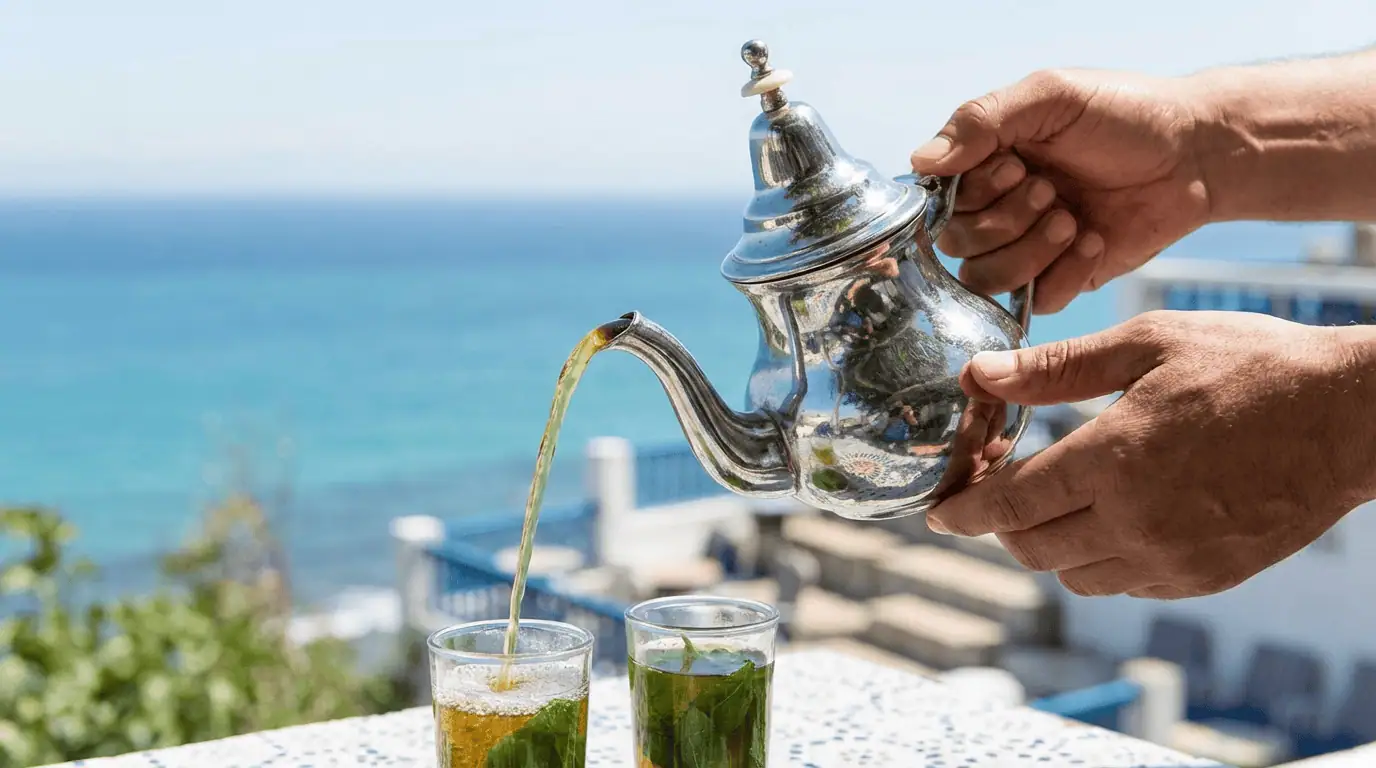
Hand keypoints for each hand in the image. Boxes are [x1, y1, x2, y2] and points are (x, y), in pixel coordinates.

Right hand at [911, 69, 1212, 313]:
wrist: (1197, 152)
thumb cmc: (1125, 112)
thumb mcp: (1050, 96)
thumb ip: (980, 121)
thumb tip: (920, 162)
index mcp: (984, 162)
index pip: (939, 200)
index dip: (971, 193)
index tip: (1015, 164)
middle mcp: (997, 208)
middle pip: (958, 244)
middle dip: (1004, 219)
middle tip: (1050, 189)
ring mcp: (1027, 248)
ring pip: (986, 280)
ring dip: (1028, 250)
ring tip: (1071, 218)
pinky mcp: (1062, 280)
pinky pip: (1035, 301)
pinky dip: (1065, 271)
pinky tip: (1095, 239)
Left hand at [926, 311, 1375, 598]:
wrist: (1352, 416)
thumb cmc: (1252, 366)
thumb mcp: (1146, 346)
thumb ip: (1054, 369)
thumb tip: (978, 374)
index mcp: (1113, 461)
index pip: (1008, 504)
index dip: (963, 510)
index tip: (938, 511)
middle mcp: (1136, 522)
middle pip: (1031, 549)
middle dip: (1000, 525)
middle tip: (996, 494)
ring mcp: (1173, 558)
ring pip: (1075, 576)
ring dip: (1049, 546)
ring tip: (1057, 502)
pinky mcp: (1205, 577)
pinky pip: (1125, 584)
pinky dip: (1101, 561)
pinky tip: (1114, 518)